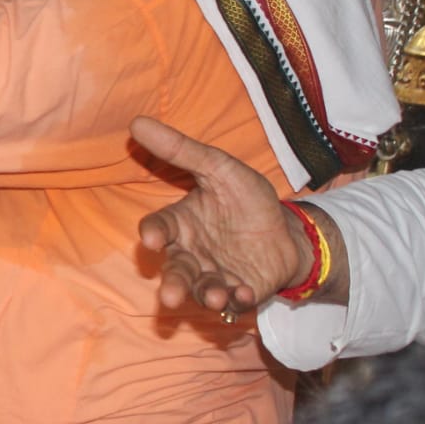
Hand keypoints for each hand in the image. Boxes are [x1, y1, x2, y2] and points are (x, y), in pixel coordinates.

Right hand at [131, 116, 311, 316]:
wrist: (287, 232)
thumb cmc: (245, 199)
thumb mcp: (219, 168)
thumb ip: (181, 150)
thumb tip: (136, 121)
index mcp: (181, 223)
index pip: (158, 228)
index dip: (154, 234)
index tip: (153, 239)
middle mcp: (191, 253)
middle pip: (174, 270)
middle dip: (171, 284)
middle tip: (169, 297)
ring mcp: (214, 275)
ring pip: (200, 290)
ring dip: (204, 295)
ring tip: (212, 297)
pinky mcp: (239, 292)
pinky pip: (233, 301)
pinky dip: (236, 301)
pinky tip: (245, 294)